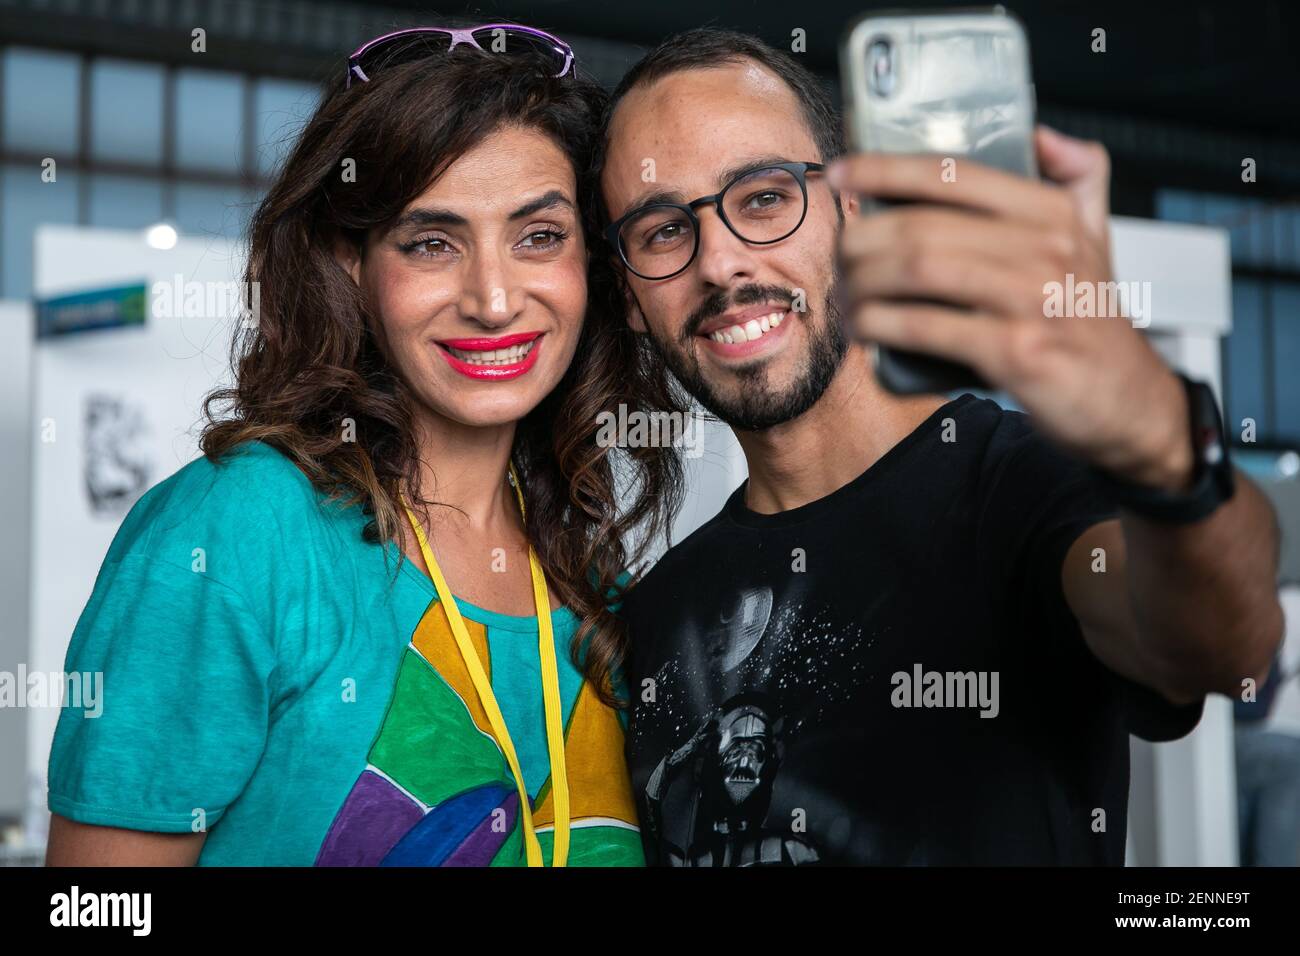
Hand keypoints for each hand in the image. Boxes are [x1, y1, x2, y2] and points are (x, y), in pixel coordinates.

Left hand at [830, 126, 1192, 491]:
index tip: (842, 172)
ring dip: (863, 283)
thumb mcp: (1097, 238)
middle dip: (862, 239)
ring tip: (845, 295)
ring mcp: (1030, 300)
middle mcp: (1046, 248)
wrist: (1130, 402)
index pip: (954, 174)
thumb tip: (1042, 135)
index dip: (887, 169)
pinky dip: (881, 326)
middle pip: (922, 227)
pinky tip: (863, 329)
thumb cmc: (1092, 321)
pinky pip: (925, 327)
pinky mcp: (1015, 352)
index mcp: (1053, 212)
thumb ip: (1078, 180)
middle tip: (840, 256)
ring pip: (917, 271)